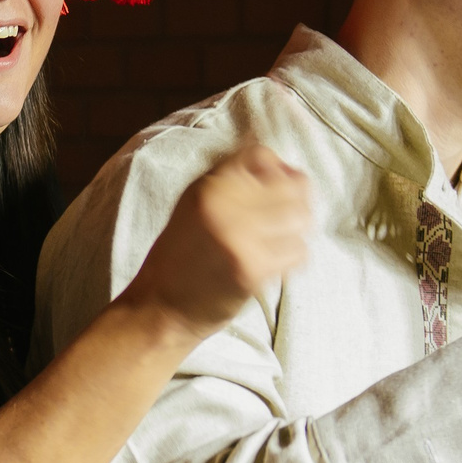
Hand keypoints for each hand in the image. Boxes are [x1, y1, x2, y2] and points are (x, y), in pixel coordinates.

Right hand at [120, 141, 311, 339]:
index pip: (262, 155)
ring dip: (298, 229)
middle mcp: (223, 206)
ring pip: (300, 218)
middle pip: (289, 185)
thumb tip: (276, 162)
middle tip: (287, 217)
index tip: (277, 184)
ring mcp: (240, 238)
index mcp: (207, 186)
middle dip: (297, 199)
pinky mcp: (253, 269)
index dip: (278, 168)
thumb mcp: (192, 204)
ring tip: (283, 239)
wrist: (162, 307)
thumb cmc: (179, 257)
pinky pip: (298, 252)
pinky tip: (277, 261)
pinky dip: (294, 257)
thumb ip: (228, 180)